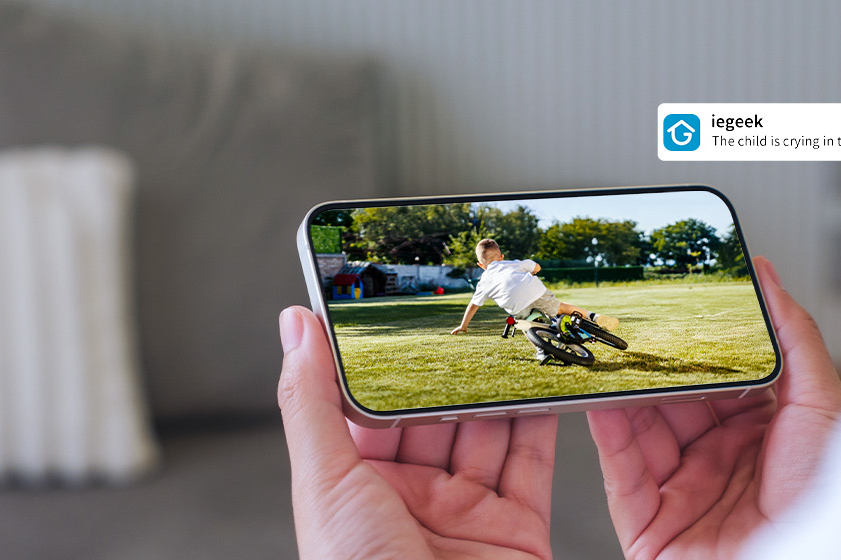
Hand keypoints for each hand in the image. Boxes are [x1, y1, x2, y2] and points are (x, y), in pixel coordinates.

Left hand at [279, 306, 557, 558]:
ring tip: (512, 331)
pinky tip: (545, 383)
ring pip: (487, 432)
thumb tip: (295, 327)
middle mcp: (410, 503)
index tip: (393, 308)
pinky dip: (543, 423)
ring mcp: (466, 517)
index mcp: (354, 492)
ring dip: (499, 386)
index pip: (368, 409)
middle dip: (450, 368)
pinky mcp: (516, 531)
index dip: (382, 361)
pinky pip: (532, 466)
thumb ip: (312, 402)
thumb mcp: (325, 485)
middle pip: (434, 416)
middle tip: (469, 309)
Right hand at [587, 257, 840, 558]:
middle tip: (626, 325)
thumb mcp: (823, 405)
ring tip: (603, 353)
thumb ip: (794, 336)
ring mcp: (684, 494)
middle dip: (650, 365)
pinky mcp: (650, 525)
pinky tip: (595, 400)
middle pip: (672, 402)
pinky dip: (604, 435)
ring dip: (620, 392)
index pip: (718, 378)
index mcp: (763, 436)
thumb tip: (769, 276)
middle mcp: (721, 463)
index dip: (696, 345)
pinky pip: (620, 474)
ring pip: (639, 431)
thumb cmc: (829, 504)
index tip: (674, 307)